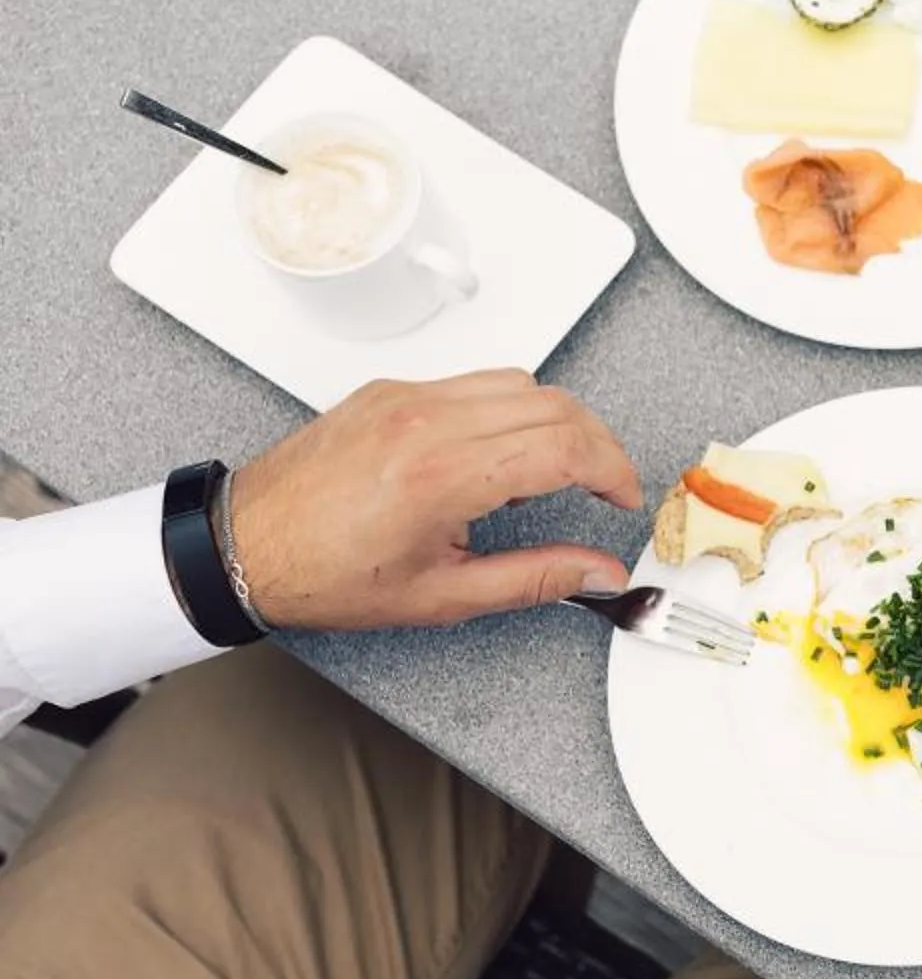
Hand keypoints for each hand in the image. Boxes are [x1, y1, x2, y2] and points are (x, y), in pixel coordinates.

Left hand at [226, 371, 642, 629]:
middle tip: (601, 485)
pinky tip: (491, 458)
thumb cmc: (325, 574)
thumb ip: (535, 580)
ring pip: (519, 382)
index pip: (565, 447)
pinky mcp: (389, 391)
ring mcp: (405, 397)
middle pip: (554, 405)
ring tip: (541, 477)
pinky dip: (506, 411)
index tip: (621, 497)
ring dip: (554, 422)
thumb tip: (598, 573)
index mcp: (442, 475)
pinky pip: (472, 382)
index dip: (613, 471)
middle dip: (596, 445)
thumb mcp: (443, 596)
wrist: (243, 546)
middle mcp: (426, 421)